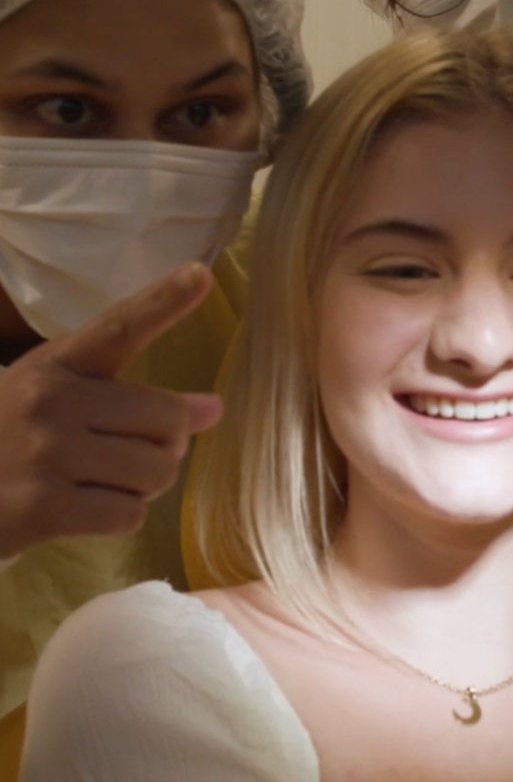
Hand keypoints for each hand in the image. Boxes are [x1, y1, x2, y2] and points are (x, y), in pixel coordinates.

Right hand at [0, 263, 223, 559]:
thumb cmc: (11, 441)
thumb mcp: (59, 401)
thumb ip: (135, 401)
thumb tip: (214, 408)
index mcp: (55, 365)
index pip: (118, 327)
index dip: (163, 301)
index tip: (201, 273)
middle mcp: (50, 401)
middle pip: (169, 417)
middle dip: (167, 443)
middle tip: (130, 452)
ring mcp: (45, 453)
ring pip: (156, 470)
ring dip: (145, 484)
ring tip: (104, 480)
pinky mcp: (42, 508)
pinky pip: (129, 513)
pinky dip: (121, 516)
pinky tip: (85, 508)